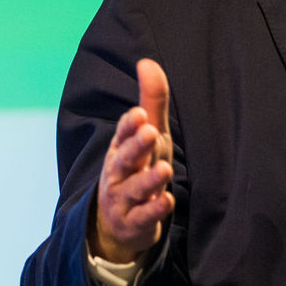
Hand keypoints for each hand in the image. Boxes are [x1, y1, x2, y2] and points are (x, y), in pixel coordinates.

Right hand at [91, 57, 174, 264]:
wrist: (119, 223)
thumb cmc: (137, 169)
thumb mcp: (147, 136)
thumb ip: (151, 102)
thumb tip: (147, 62)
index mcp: (120, 149)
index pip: (122, 134)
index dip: (129, 125)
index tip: (139, 113)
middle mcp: (118, 173)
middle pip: (124, 159)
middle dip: (136, 146)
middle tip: (149, 131)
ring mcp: (124, 199)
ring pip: (134, 188)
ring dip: (148, 179)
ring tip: (163, 168)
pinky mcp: (134, 222)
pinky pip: (143, 217)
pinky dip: (154, 210)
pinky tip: (167, 201)